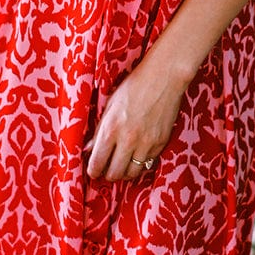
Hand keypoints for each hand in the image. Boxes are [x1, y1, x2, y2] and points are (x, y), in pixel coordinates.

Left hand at [84, 59, 185, 181]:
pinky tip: (136, 158)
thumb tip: (90, 148)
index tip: (93, 172)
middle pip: (115, 173)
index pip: (97, 162)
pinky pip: (148, 164)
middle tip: (106, 172)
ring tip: (122, 167)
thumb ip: (99, 129)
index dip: (93, 171)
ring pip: (132, 173)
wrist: (164, 78)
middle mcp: (128, 140)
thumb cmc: (134, 86)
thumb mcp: (110, 105)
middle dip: (108, 175)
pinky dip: (141, 165)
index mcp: (111, 128)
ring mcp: (146, 143)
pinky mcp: (160, 143)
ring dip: (125, 173)